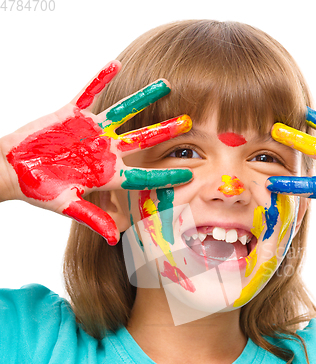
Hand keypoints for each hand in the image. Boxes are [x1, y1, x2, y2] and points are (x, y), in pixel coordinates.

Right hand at [0, 61, 192, 244]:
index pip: (144, 175)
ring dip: (144, 97)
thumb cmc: (37, 189)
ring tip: (165, 84)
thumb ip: (93, 218)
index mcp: (107, 174)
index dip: (166, 175)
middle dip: (166, 131)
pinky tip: (117, 64)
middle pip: (143, 139)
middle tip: (189, 123)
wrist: (11, 169)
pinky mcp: (72, 114)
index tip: (189, 174)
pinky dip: (101, 79)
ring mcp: (91, 131)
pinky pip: (89, 91)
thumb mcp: (67, 205)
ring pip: (123, 110)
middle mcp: (105, 151)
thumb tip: (114, 239)